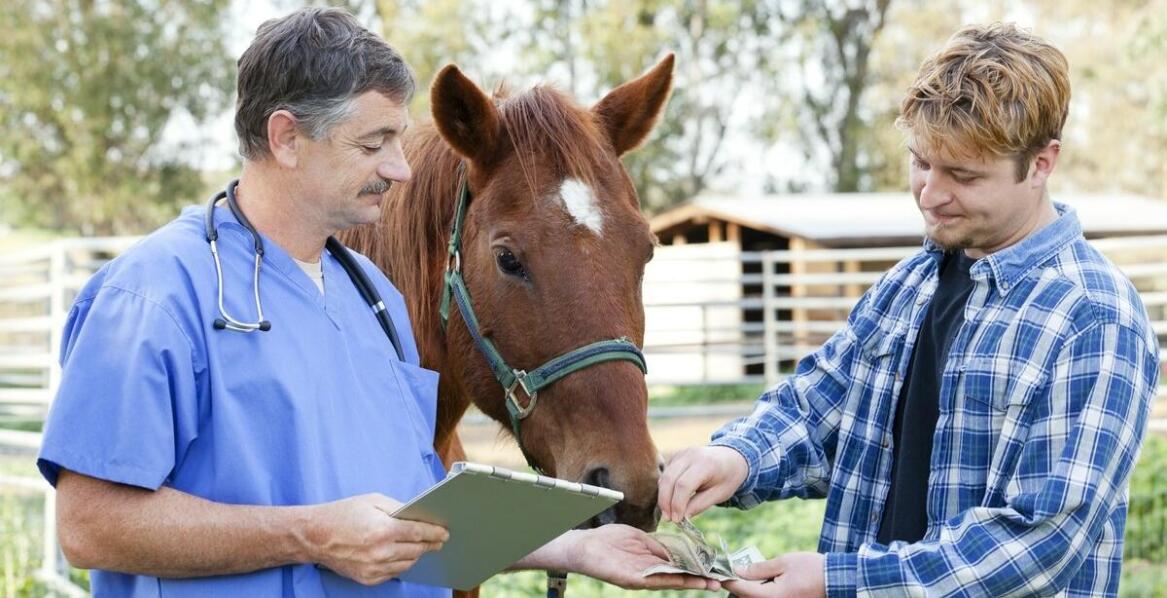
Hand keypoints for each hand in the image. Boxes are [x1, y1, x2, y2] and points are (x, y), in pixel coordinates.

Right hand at [306, 494, 447, 585]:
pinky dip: (401, 564)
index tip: (444, 532)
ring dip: (417, 554)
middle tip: (438, 540)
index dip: (435, 533)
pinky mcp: (368, 578)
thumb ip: (398, 509)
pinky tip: (403, 555)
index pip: (419, 533)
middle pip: (416, 550)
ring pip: (407, 564)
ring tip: (422, 546)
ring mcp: (374, 568)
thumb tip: (418, 516)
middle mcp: (380, 552)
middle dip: (430, 544)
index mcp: (383, 530)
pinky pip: (393, 573)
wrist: (315, 536)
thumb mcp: (373, 501)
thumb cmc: (343, 514)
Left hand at [565, 524, 720, 590]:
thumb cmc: (609, 541)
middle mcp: (649, 574)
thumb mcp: (640, 539)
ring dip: (691, 582)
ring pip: (671, 581)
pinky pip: (655, 579)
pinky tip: (686, 579)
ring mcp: (641, 578)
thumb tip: (678, 548)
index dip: (697, 568)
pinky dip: (672, 579)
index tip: (714, 568)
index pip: (679, 567)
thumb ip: (658, 545)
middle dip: (699, 579)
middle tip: (721, 581)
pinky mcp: (631, 579)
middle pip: (679, 577)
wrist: (584, 546)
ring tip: (710, 583)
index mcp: (651, 564)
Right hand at [658, 445, 748, 521]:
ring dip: (663, 496)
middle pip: (669, 479)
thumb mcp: (719, 495)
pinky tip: (671, 500)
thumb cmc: (727, 478)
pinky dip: (665, 488)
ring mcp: (681, 454)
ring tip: (668, 513)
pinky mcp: (676, 456)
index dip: (677, 504)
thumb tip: (681, 517)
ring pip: (664, 476)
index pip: (683, 485)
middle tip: (667, 519)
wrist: (731, 457)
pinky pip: (666, 473)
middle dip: (665, 501)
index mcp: (705, 464)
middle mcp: (690, 455)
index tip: (676, 520)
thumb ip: (699, 505)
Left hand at [723, 552, 825, 597]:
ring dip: (749, 589)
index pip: (740, 589)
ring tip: (748, 574)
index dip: (727, 578)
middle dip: (737, 585)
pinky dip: (760, 592)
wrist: (837, 581)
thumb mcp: (784, 562)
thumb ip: (759, 568)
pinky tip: (762, 581)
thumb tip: (738, 570)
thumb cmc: (812, 569)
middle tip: (733, 569)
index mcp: (771, 597)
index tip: (719, 569)